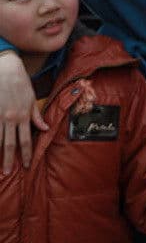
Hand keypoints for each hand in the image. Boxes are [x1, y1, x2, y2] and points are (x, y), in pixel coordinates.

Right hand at [1, 50, 48, 173]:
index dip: (25, 155)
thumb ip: (36, 115)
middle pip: (10, 144)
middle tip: (7, 173)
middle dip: (9, 160)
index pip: (25, 141)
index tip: (25, 166)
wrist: (5, 70)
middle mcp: (10, 119)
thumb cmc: (20, 83)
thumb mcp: (32, 98)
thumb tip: (44, 128)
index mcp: (23, 116)